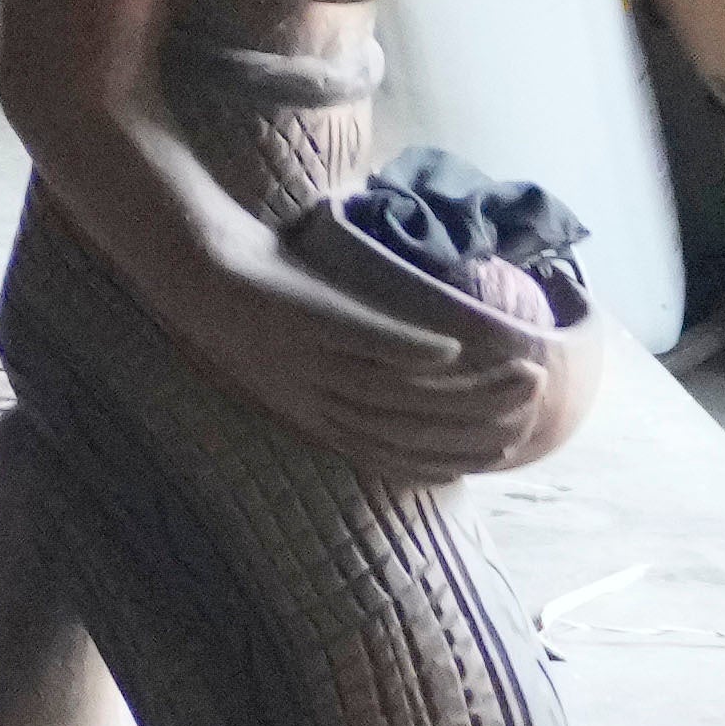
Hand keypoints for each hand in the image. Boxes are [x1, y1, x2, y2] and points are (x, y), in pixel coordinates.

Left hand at [206, 229, 569, 481]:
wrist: (192, 268)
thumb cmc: (260, 308)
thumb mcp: (304, 357)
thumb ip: (357, 374)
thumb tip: (422, 376)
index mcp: (315, 418)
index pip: (397, 457)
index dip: (453, 457)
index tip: (503, 451)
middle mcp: (316, 400)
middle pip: (411, 429)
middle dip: (480, 423)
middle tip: (533, 402)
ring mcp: (311, 361)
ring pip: (400, 392)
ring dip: (468, 388)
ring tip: (523, 369)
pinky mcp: (304, 318)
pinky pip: (363, 341)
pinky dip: (408, 349)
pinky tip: (454, 348)